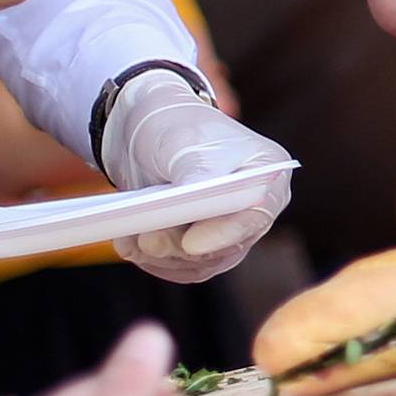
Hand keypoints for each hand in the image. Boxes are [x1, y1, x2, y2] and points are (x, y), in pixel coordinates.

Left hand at [99, 70, 292, 282]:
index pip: (257, 213)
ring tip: (130, 235)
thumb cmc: (177, 126)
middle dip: (180, 245)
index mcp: (267, 174)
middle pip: (227, 246)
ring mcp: (229, 232)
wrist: (148, 133)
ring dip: (162, 254)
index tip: (191, 242)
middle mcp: (255, 208)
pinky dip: (153, 261)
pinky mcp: (203, 248)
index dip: (226, 232)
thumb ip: (196, 174)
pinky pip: (182, 269)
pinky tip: (128, 242)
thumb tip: (191, 207)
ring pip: (202, 263)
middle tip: (146, 237)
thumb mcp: (186, 142)